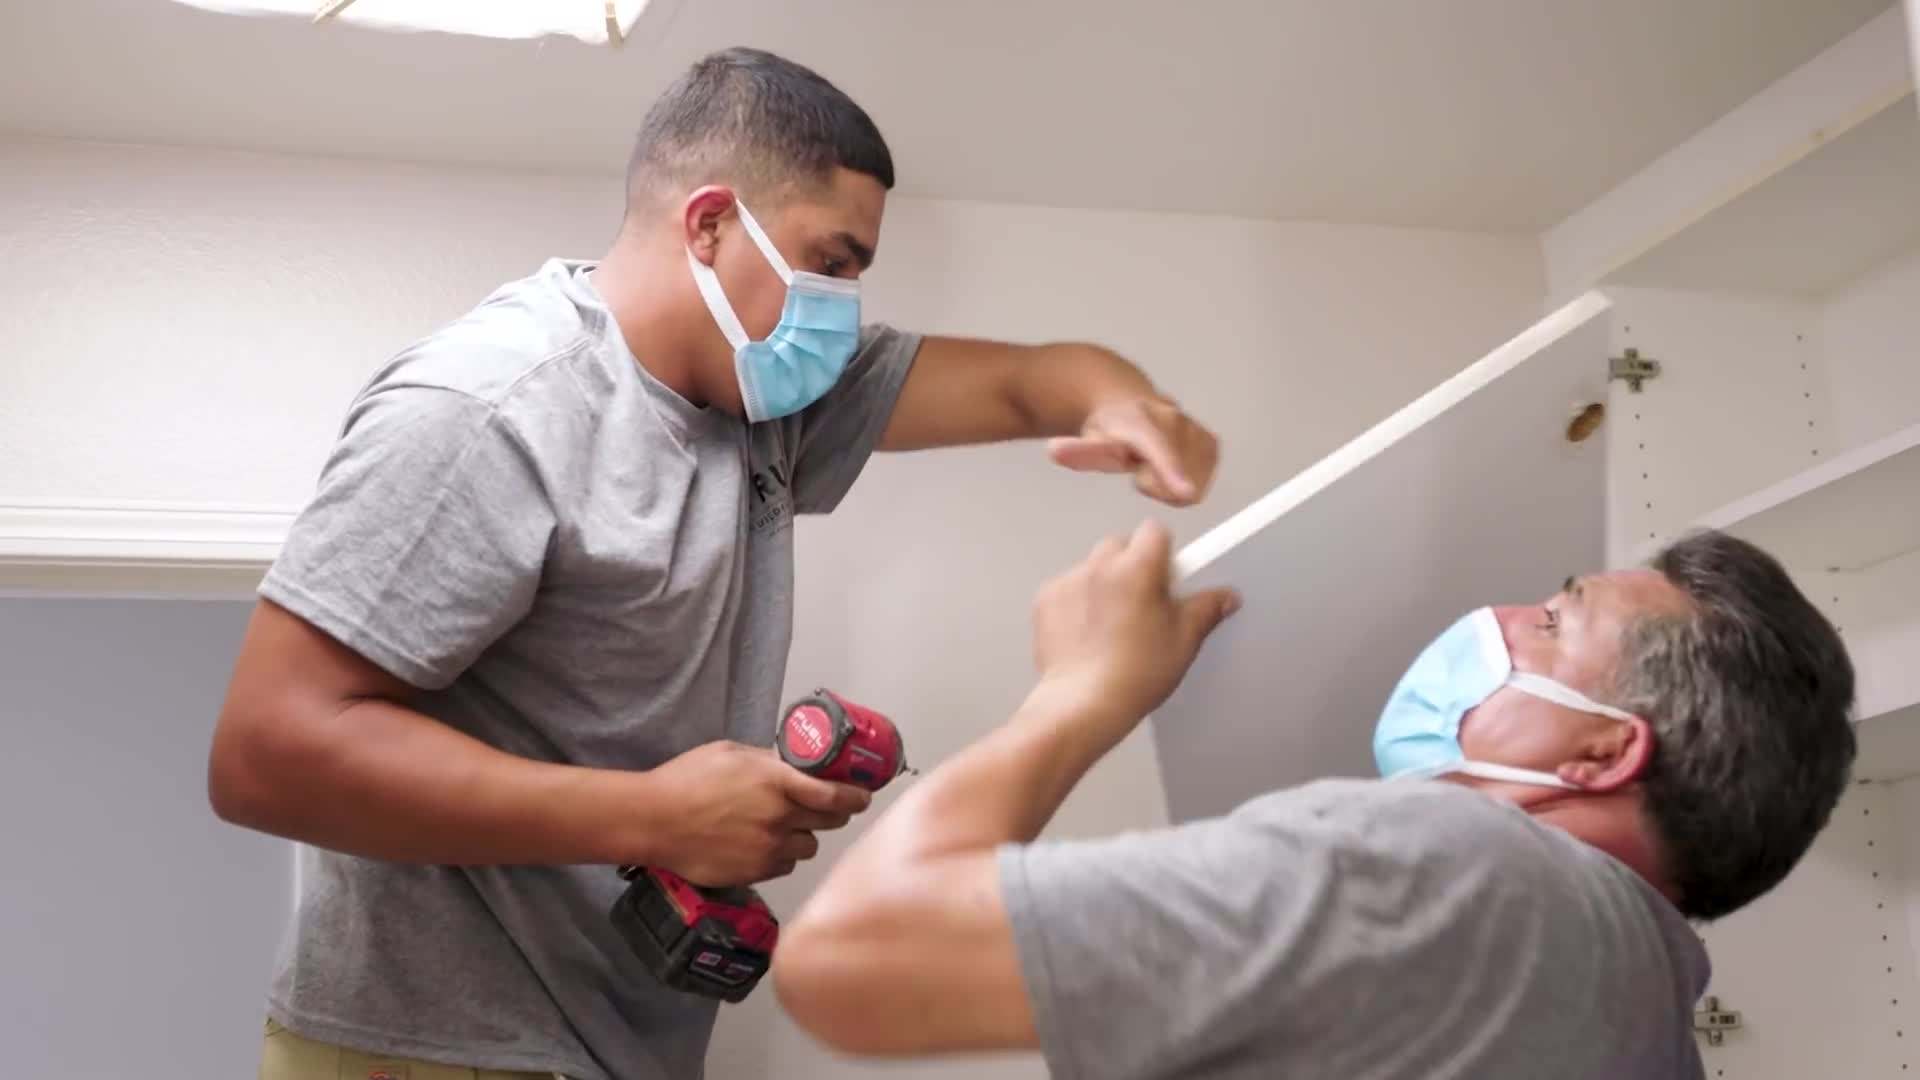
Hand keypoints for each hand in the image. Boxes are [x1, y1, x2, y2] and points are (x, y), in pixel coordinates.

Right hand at [640, 742, 871, 886]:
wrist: (653, 821)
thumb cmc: (686, 780)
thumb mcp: (732, 753)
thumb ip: (769, 761)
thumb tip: (794, 764)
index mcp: (777, 781)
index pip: (835, 795)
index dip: (856, 797)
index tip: (862, 795)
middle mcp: (779, 817)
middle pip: (830, 823)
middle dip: (833, 814)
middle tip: (825, 808)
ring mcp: (768, 848)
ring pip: (809, 847)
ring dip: (803, 837)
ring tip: (781, 827)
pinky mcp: (756, 872)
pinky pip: (785, 865)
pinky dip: (781, 856)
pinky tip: (761, 844)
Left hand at [1030, 520, 1239, 722]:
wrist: (1084, 703)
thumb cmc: (1135, 674)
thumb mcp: (1184, 641)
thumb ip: (1206, 609)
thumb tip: (1224, 597)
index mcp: (1138, 567)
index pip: (1154, 531)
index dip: (1163, 551)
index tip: (1166, 576)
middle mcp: (1100, 565)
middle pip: (1120, 546)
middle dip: (1131, 565)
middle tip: (1142, 602)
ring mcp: (1068, 581)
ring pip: (1091, 567)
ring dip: (1102, 583)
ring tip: (1112, 624)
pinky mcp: (1045, 600)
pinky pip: (1066, 588)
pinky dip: (1076, 602)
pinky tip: (1087, 634)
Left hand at [1047, 396, 1218, 506]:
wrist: (1125, 400)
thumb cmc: (1108, 427)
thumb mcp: (1088, 441)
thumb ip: (1077, 451)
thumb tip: (1055, 451)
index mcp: (1142, 421)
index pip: (1160, 449)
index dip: (1173, 471)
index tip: (1186, 492)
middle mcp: (1174, 419)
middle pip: (1179, 479)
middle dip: (1158, 484)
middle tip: (1139, 469)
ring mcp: (1195, 429)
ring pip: (1196, 481)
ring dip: (1173, 482)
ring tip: (1154, 466)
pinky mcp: (1210, 440)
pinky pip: (1205, 478)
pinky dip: (1189, 477)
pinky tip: (1170, 466)